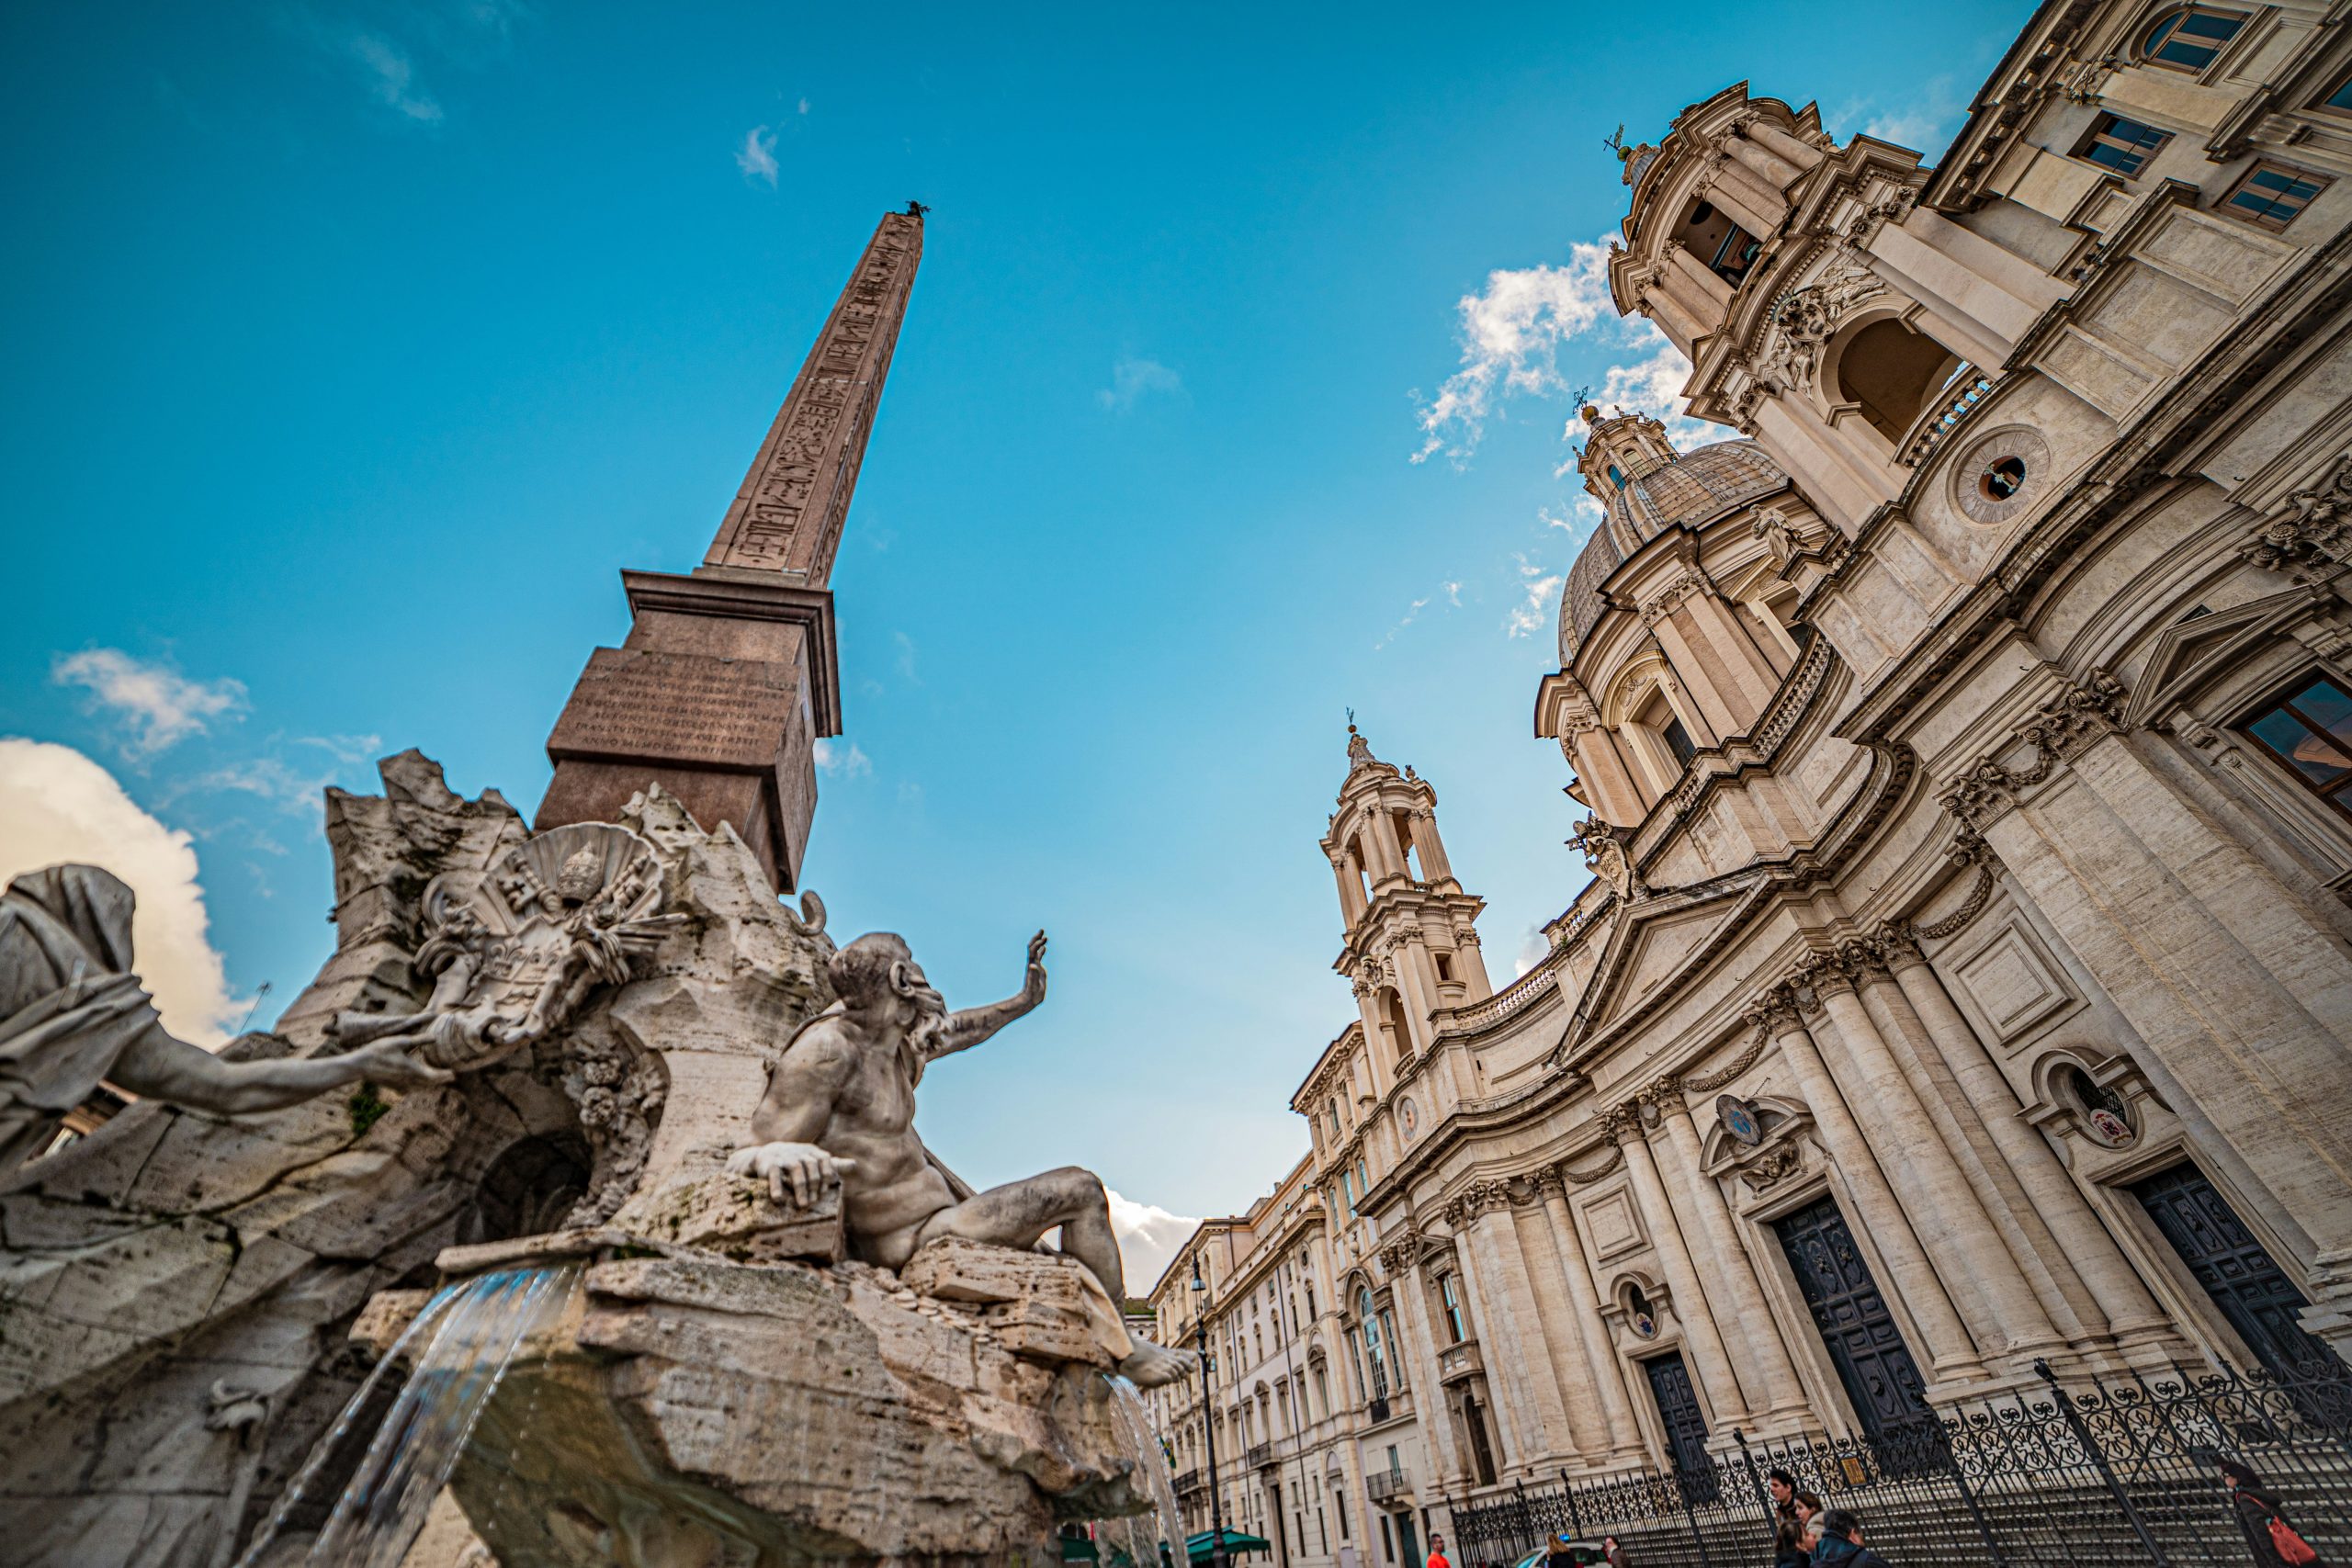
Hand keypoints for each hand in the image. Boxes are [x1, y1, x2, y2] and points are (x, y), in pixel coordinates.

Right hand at [341, 1038, 453, 1089]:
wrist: (359, 1066)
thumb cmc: (379, 1051)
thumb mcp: (400, 1042)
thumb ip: (419, 1040)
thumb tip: (435, 1037)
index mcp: (413, 1070)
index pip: (435, 1076)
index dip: (445, 1075)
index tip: (455, 1073)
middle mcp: (409, 1081)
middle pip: (430, 1084)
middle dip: (441, 1080)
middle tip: (451, 1076)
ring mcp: (401, 1086)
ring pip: (421, 1088)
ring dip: (431, 1084)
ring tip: (439, 1078)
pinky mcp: (395, 1087)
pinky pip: (412, 1089)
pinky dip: (419, 1086)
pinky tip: (420, 1083)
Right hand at [726, 1140, 854, 1207]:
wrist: (768, 1155)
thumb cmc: (796, 1161)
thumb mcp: (815, 1161)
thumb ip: (833, 1164)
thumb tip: (855, 1165)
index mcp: (813, 1152)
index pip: (826, 1161)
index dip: (826, 1176)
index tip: (823, 1192)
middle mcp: (800, 1153)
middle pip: (812, 1167)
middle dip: (814, 1185)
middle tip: (812, 1202)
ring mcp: (785, 1157)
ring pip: (796, 1169)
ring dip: (800, 1188)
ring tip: (802, 1205)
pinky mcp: (770, 1164)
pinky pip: (774, 1174)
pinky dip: (776, 1187)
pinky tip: (779, 1200)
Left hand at [1023, 929, 1047, 1001]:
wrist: (1029, 998)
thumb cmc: (1031, 993)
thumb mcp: (1033, 984)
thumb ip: (1033, 975)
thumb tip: (1032, 965)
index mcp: (1031, 965)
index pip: (1033, 951)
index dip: (1037, 943)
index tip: (1043, 937)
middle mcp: (1032, 963)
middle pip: (1033, 948)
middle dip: (1037, 939)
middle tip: (1042, 930)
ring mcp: (1035, 966)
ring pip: (1036, 951)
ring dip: (1039, 943)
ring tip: (1044, 936)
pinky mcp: (1038, 970)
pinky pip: (1039, 958)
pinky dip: (1042, 951)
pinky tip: (1044, 948)